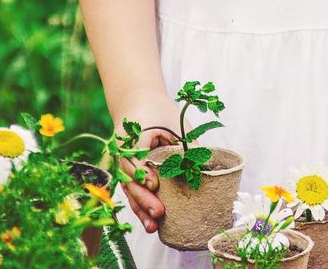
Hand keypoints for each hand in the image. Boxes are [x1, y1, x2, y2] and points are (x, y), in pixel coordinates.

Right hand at [113, 89, 181, 232]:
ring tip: (152, 227)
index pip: (135, 158)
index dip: (143, 173)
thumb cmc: (159, 111)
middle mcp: (123, 151)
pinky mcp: (126, 170)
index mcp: (132, 135)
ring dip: (140, 208)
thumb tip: (205, 168)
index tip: (154, 185)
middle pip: (130, 178)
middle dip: (144, 197)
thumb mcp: (174, 122)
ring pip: (129, 189)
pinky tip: (149, 221)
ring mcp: (122, 162)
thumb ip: (185, 144)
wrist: (137, 100)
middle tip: (159, 212)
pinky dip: (139, 205)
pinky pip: (132, 190)